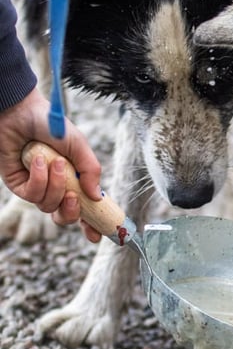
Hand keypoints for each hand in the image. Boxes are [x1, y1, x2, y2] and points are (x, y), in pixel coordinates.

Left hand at [0, 87, 102, 241]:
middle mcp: (56, 187)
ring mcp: (37, 187)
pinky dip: (38, 178)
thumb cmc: (51, 125)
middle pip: (64, 217)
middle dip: (71, 211)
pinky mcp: (19, 185)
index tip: (97, 235)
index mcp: (75, 180)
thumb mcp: (79, 146)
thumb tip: (96, 197)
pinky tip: (37, 160)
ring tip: (54, 161)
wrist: (21, 113)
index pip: (84, 209)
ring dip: (55, 185)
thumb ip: (91, 170)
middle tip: (74, 196)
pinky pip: (33, 194)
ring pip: (49, 206)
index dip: (91, 224)